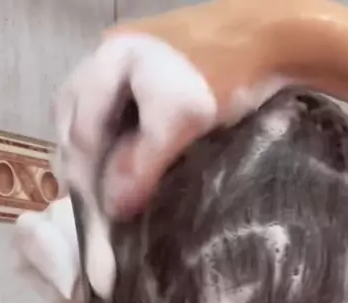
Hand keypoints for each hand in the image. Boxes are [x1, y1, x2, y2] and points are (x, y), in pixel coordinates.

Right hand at [54, 0, 310, 218]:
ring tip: (107, 188)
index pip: (80, 130)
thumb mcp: (179, 123)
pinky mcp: (150, 67)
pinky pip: (115, 106)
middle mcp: (109, 53)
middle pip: (73, 117)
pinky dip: (114, 137)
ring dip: (95, 151)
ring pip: (93, 110)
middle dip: (81, 162)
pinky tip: (128, 159)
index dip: (85, 179)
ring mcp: (128, 57)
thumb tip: (112, 210)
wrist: (273, 37)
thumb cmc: (225, 75)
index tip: (98, 220)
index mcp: (107, 60)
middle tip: (93, 205)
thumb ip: (140, 165)